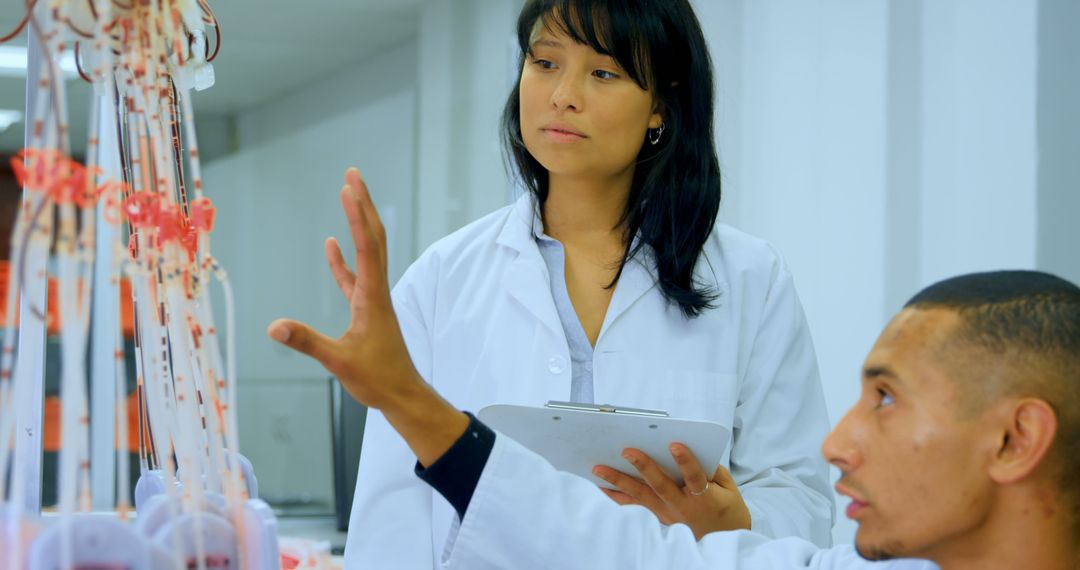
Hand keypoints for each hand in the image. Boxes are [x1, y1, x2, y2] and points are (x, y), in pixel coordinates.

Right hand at [267, 168, 466, 464]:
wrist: (403, 395)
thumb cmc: (378, 380)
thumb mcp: (339, 361)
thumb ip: (307, 342)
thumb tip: (274, 326)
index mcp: (373, 296)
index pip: (366, 246)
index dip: (357, 215)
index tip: (348, 186)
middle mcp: (376, 291)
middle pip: (372, 238)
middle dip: (363, 205)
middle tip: (353, 174)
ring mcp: (372, 299)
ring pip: (366, 252)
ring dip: (357, 223)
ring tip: (348, 195)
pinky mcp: (366, 311)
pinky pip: (354, 276)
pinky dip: (342, 259)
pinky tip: (332, 244)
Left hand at [593, 443, 750, 539]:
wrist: (723, 540)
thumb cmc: (728, 510)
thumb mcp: (729, 489)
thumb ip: (713, 469)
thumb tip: (693, 449)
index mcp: (704, 498)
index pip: (695, 477)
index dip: (685, 461)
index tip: (674, 444)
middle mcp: (682, 507)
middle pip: (660, 486)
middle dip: (643, 467)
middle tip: (626, 451)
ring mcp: (667, 515)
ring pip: (640, 497)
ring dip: (618, 481)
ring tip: (599, 469)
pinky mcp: (657, 520)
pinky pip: (635, 507)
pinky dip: (617, 497)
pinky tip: (602, 487)